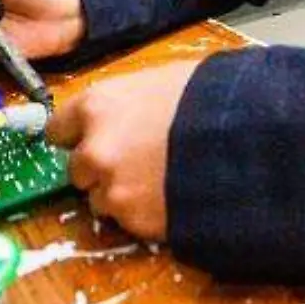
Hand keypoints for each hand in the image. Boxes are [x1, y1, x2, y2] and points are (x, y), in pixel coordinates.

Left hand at [46, 59, 201, 240]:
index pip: (57, 129)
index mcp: (97, 107)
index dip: (78, 134)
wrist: (247, 138)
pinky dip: (146, 212)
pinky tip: (172, 194)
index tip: (90, 137)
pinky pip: (130, 221)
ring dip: (122, 193)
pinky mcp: (136, 222)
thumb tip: (124, 111)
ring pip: (101, 199)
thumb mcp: (163, 81)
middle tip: (136, 160)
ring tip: (160, 179)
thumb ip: (128, 101)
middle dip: (101, 167)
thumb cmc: (210, 97)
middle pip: (77, 169)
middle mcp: (94, 151)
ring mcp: (113, 190)